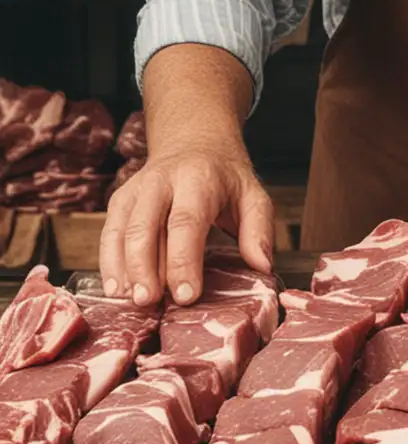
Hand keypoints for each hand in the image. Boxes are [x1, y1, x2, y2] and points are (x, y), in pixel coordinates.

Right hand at [99, 144, 272, 306]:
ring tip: (130, 300)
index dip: (183, 261)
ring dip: (122, 268)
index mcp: (199, 180)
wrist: (195, 141)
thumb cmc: (225, 178)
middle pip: (145, 226)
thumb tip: (262, 267)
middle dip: (144, 267)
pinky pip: (109, 232)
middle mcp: (162, 181)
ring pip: (121, 230)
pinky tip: (116, 289)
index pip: (187, 222)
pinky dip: (109, 262)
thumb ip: (258, 230)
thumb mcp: (253, 194)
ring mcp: (137, 189)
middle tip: (148, 302)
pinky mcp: (120, 199)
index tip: (187, 295)